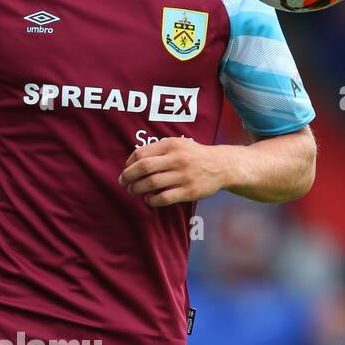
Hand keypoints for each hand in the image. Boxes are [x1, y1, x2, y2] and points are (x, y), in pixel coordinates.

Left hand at [120, 137, 240, 206]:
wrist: (221, 166)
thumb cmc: (194, 155)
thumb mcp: (179, 144)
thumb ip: (159, 149)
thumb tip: (133, 161)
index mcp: (172, 145)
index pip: (142, 153)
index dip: (129, 163)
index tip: (126, 169)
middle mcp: (177, 159)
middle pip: (144, 168)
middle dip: (128, 176)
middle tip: (123, 182)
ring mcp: (183, 176)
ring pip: (152, 183)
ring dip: (137, 189)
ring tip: (133, 191)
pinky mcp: (189, 191)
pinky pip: (164, 198)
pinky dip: (152, 200)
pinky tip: (149, 199)